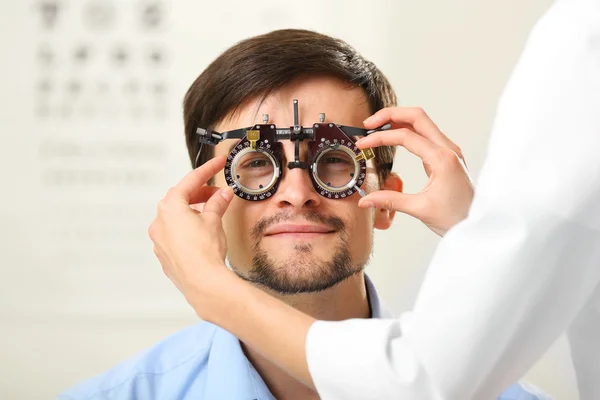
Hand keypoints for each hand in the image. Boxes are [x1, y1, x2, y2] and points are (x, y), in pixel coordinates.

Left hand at [148, 155, 235, 315]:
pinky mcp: (165, 254)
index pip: (191, 181)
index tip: (217, 163)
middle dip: (200, 193)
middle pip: (180, 197)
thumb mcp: (214, 220)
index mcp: (170, 207)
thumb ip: (217, 203)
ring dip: (193, 211)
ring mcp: (160, 239)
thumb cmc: (204, 253)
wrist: (202, 282)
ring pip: (176, 216)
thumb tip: (222, 195)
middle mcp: (160, 221)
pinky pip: (175, 233)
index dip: (207, 170)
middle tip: (218, 193)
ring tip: (212, 213)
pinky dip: (188, 228)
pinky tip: (202, 232)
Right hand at [356, 107, 473, 235]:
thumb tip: (365, 200)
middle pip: (417, 116)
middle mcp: (448, 149)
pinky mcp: (447, 157)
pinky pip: (426, 135)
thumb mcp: (420, 209)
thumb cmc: (456, 218)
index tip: (362, 145)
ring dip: (398, 120)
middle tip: (368, 124)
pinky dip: (407, 131)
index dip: (380, 138)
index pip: (405, 136)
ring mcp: (449, 151)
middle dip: (390, 115)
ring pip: (422, 122)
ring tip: (377, 128)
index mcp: (442, 159)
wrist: (477, 224)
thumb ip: (390, 201)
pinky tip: (395, 138)